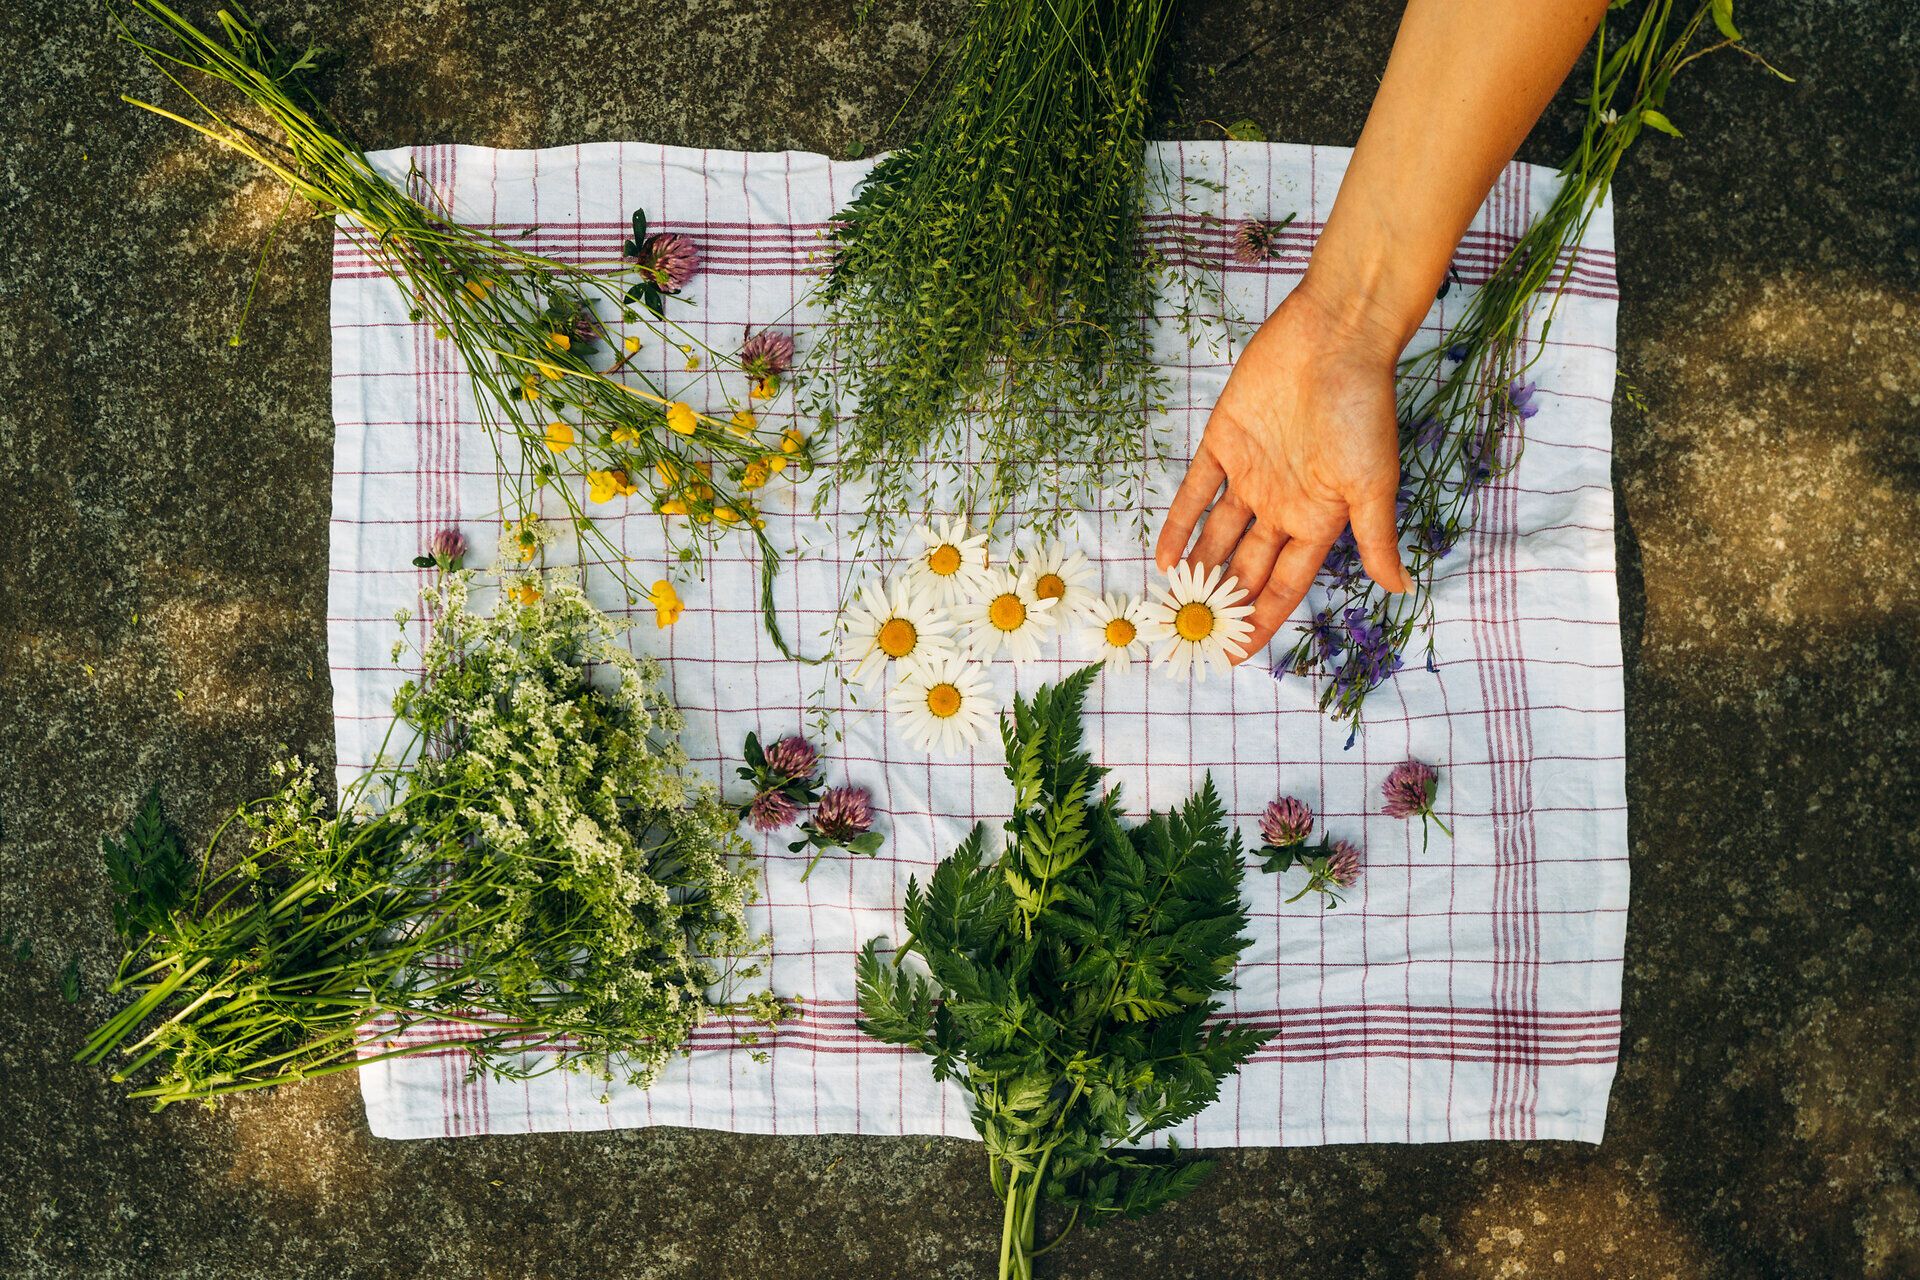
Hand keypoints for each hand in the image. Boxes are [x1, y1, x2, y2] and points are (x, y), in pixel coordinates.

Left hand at [1153, 280, 1411, 664]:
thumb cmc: (1363, 407)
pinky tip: (1164, 559)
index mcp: (1319, 519)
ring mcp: (1251, 474)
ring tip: (1172, 609)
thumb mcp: (1373, 482)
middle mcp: (1282, 503)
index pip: (1284, 584)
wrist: (1337, 336)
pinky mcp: (1224, 441)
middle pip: (1246, 567)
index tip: (1237, 656)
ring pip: (1217, 536)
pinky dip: (1178, 524)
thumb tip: (1400, 589)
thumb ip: (1376, 537)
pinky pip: (1195, 492)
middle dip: (1224, 604)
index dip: (1261, 620)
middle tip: (1194, 641)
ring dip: (1198, 572)